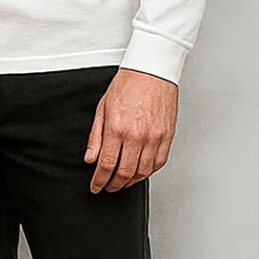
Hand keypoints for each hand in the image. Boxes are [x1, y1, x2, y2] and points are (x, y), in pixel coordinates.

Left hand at [85, 68, 177, 192]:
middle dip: (113, 185)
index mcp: (117, 129)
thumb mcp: (102, 109)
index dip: (99, 181)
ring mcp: (154, 138)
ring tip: (121, 182)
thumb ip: (95, 137)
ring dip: (130, 181)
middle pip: (124, 173)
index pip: (106, 165)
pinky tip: (140, 172)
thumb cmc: (127, 85)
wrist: (151, 71)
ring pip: (143, 172)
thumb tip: (90, 158)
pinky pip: (158, 163)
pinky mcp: (167, 137)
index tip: (96, 186)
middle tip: (107, 187)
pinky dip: (148, 172)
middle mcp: (137, 136)